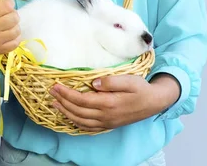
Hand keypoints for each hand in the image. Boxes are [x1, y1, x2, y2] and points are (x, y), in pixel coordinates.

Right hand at [0, 0, 20, 64]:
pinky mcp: (0, 49)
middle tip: (7, 16)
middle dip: (13, 14)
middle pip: (14, 17)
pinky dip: (15, 38)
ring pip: (17, 29)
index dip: (9, 3)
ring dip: (15, 26)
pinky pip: (16, 42)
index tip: (5, 4)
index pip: (7, 4)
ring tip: (8, 26)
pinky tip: (9, 35)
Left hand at [50, 74, 179, 131]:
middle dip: (62, 101)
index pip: (81, 100)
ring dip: (66, 112)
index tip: (55, 86)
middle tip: (51, 92)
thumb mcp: (128, 80)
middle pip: (78, 111)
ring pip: (81, 121)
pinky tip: (70, 116)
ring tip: (55, 104)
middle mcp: (105, 115)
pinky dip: (76, 122)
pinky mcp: (109, 124)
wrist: (154, 102)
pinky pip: (89, 127)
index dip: (66, 94)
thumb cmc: (141, 88)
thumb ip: (110, 81)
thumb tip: (93, 83)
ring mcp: (107, 122)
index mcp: (108, 103)